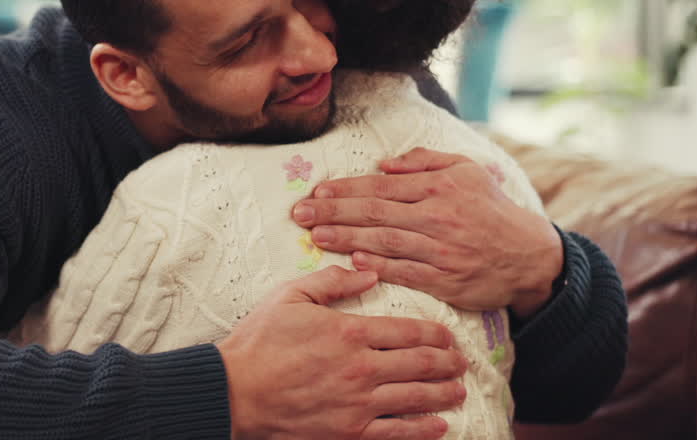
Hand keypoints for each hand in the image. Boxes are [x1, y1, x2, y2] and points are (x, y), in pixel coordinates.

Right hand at [217, 266, 466, 439]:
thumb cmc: (259, 341)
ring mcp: (359, 404)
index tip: (448, 336)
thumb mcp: (290, 296)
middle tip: (461, 362)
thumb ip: (332, 281)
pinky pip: (399, 433)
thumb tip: (369, 272)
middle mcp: (362, 368)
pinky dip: (424, 430)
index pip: (409, 331)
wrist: (235, 391)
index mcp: (349, 332)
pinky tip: (439, 425)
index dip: (436, 334)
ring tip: (457, 390)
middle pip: (422, 364)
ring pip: (418, 398)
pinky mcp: (350, 432)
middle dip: (449, 363)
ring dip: (444, 394)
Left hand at [291, 147, 562, 316]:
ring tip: (315, 236)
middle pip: (375, 212)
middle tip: (300, 214)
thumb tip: (384, 164)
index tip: (316, 192)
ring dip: (346, 238)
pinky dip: (378, 266)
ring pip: (385, 241)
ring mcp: (441, 250)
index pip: (381, 187)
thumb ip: (424, 160)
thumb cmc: (490, 209)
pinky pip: (405, 272)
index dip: (345, 189)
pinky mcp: (446, 280)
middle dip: (333, 212)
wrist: (529, 256)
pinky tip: (352, 260)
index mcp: (439, 187)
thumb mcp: (466, 170)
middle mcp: (438, 216)